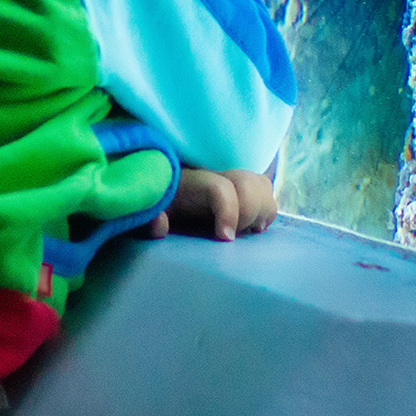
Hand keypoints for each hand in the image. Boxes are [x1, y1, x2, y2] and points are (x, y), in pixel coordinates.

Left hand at [144, 166, 276, 241]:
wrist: (162, 188)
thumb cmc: (159, 204)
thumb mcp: (149, 212)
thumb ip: (151, 218)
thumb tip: (160, 226)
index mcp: (193, 182)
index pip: (220, 188)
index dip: (229, 212)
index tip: (225, 239)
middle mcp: (217, 176)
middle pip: (247, 183)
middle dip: (248, 212)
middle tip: (234, 237)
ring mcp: (233, 179)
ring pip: (262, 185)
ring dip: (260, 210)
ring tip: (248, 231)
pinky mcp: (244, 188)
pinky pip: (266, 191)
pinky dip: (265, 209)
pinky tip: (254, 226)